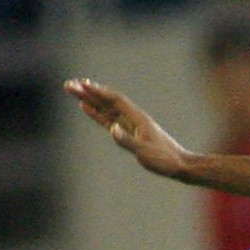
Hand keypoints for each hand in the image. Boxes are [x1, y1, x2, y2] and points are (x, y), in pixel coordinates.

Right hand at [64, 78, 192, 179]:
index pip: (115, 100)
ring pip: (106, 108)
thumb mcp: (145, 152)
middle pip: (107, 100)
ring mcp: (130, 124)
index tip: (82, 84)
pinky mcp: (129, 132)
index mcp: (137, 119)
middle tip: (68, 84)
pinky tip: (86, 107)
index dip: (98, 92)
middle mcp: (133, 118)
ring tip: (73, 90)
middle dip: (88, 92)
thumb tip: (112, 129)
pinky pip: (108, 119)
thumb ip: (128, 141)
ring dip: (90, 99)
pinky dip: (96, 112)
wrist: (180, 166)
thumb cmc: (165, 160)